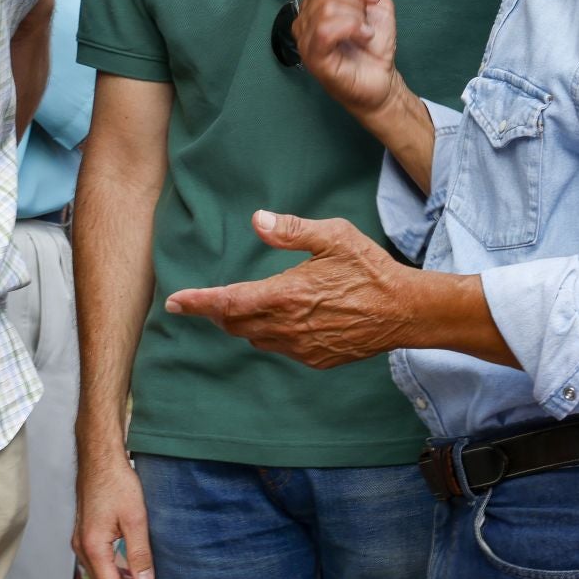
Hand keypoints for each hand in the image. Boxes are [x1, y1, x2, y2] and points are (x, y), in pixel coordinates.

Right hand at [74, 450, 156, 578]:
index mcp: (93, 547)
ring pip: (102, 576)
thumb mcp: (135, 518)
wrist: (100, 458)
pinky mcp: (87, 534)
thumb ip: (139, 552)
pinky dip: (118, 573)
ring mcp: (83, 541)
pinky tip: (134, 573)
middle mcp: (83, 548)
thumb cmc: (115, 481)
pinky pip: (101, 563)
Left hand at [165, 211, 410, 367]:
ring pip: (255, 338)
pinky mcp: (315, 359)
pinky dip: (269, 334)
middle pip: (234, 323)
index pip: (228, 301)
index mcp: (286, 294)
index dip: (197, 303)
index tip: (173, 302)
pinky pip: (279, 348)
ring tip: (241, 306)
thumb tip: (257, 220)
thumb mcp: (334, 236)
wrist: (404, 311)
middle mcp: (288, 326)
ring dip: (242, 323)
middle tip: (205, 300)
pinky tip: (280, 319)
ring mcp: (302, 347)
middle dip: (216, 312)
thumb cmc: (370, 269)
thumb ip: (291, 229)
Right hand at [294, 0, 399, 114]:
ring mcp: (306, 39)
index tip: (369, 2)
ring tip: (363, 34)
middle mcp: (305, 19)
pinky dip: (352, 28)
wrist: (382, 78)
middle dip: (357, 2)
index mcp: (315, 4)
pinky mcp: (314, 57)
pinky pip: (326, 28)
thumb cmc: (375, 45)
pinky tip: (361, 38)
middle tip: (365, 23)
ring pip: (328, 6)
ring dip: (357, 19)